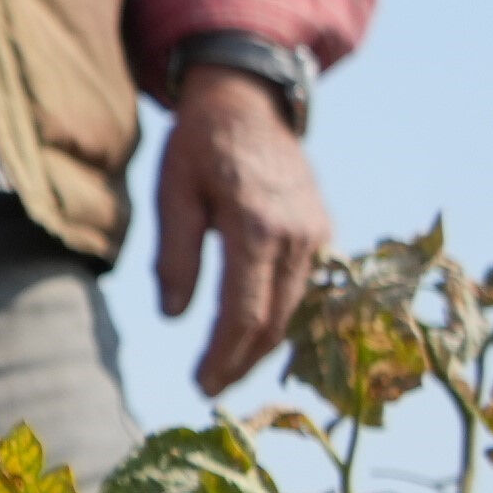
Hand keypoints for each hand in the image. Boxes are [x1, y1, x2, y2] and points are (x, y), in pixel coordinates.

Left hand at [152, 67, 331, 394]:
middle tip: (210, 390)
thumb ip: (174, 255)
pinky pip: (300, 286)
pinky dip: (277, 315)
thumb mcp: (172, 193)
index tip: (202, 385)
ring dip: (261, 345)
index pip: (245, 313)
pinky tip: (251, 334)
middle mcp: (297, 236)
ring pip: (293, 308)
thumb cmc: (200, 145)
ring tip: (226, 370)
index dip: (223, 356)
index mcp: (257, 227)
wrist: (249, 101)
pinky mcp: (321, 230)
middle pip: (274, 320)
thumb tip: (173, 317)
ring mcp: (316, 233)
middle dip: (241, 361)